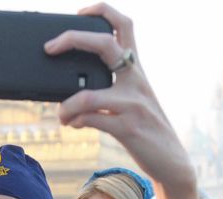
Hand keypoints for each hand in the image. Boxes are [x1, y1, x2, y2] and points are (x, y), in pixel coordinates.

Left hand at [44, 2, 195, 196]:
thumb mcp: (133, 99)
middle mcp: (136, 81)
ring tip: (61, 114)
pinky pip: (91, 120)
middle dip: (72, 39)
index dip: (103, 11)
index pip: (125, 26)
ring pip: (88, 94)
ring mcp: (133, 104)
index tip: (81, 11)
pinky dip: (75, 120)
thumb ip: (110, 87)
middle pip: (105, 45)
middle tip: (49, 49)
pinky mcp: (128, 129)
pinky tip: (73, 124)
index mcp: (137, 69)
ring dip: (66, 105)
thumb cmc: (146, 128)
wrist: (172, 161)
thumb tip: (71, 86)